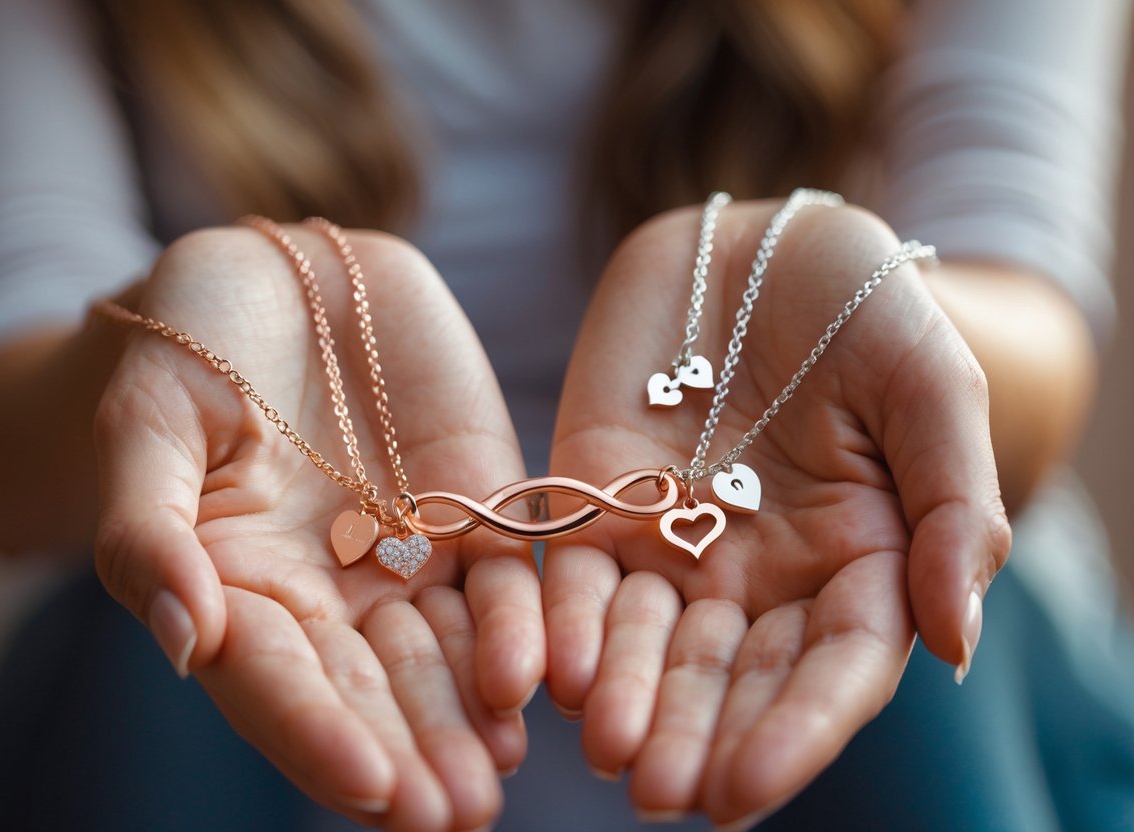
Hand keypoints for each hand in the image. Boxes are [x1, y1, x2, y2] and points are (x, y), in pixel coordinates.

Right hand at [93, 226, 542, 831]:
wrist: (280, 275)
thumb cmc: (185, 341)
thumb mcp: (146, 426)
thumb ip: (153, 534)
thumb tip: (187, 645)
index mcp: (237, 587)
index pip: (276, 681)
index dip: (317, 734)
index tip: (369, 786)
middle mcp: (328, 592)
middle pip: (372, 688)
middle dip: (412, 751)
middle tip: (453, 817)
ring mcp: (407, 554)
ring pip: (448, 650)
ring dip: (472, 717)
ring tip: (497, 780)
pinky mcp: (474, 507)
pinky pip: (508, 577)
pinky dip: (524, 627)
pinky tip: (541, 679)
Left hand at [543, 201, 1010, 824]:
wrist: (752, 241)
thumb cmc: (862, 305)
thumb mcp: (932, 389)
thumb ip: (949, 507)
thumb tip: (957, 641)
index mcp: (855, 560)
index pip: (831, 669)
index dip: (795, 732)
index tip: (746, 787)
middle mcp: (760, 573)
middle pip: (730, 675)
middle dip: (696, 733)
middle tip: (657, 790)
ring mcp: (673, 542)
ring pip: (648, 639)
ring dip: (625, 697)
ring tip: (604, 746)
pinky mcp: (596, 501)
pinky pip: (573, 575)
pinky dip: (561, 622)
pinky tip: (548, 668)